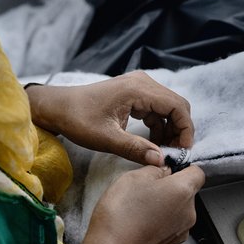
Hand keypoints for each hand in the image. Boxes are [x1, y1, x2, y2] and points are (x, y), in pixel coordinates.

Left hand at [26, 71, 193, 165]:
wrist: (57, 107)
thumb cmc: (77, 119)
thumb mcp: (106, 138)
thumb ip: (135, 149)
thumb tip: (161, 160)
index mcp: (138, 89)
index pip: (177, 106)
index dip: (185, 129)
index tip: (183, 151)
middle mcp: (143, 83)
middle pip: (177, 106)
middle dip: (180, 131)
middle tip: (175, 153)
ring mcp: (139, 87)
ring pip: (169, 109)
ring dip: (170, 130)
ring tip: (163, 152)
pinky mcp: (135, 95)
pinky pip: (157, 110)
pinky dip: (160, 127)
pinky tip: (152, 143)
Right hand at [80, 164, 204, 243]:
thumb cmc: (121, 214)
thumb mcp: (133, 177)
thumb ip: (155, 169)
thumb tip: (165, 171)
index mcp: (184, 191)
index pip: (198, 173)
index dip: (183, 168)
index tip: (166, 169)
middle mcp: (190, 212)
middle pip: (188, 192)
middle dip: (170, 187)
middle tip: (145, 189)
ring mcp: (182, 230)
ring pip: (179, 209)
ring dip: (165, 205)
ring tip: (140, 208)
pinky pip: (171, 224)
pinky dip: (160, 221)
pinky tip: (141, 222)